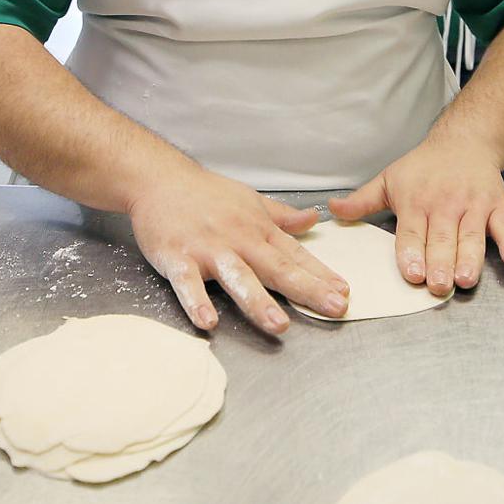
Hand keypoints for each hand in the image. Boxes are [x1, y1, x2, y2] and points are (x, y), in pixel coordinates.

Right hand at [128, 165, 349, 333]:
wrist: (159, 179)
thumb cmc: (205, 193)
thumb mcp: (250, 200)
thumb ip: (281, 216)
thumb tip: (313, 220)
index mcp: (257, 229)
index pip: (295, 254)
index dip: (320, 274)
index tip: (343, 292)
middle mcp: (237, 240)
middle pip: (276, 268)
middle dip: (306, 289)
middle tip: (332, 308)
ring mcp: (208, 250)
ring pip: (237, 278)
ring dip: (258, 302)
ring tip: (279, 325)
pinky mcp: (177, 257)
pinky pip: (188, 284)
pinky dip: (197, 302)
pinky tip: (208, 322)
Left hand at [328, 132, 503, 296]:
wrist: (465, 141)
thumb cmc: (424, 167)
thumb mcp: (389, 179)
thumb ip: (362, 200)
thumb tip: (331, 211)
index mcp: (416, 201)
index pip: (412, 232)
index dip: (412, 252)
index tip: (412, 272)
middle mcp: (445, 204)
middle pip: (442, 240)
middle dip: (440, 264)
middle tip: (438, 286)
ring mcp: (473, 206)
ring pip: (471, 237)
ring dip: (470, 259)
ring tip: (466, 279)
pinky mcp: (497, 206)